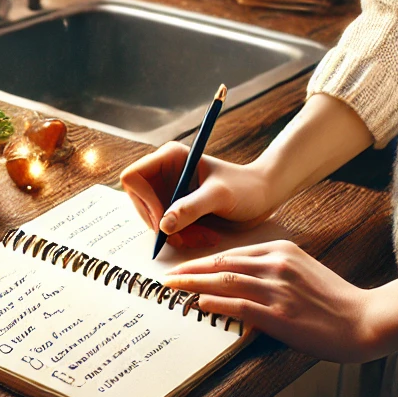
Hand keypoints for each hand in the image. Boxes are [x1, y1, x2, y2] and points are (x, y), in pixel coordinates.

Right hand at [120, 143, 279, 247]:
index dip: (144, 201)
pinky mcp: (176, 210)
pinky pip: (165, 230)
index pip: (134, 178)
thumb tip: (162, 225)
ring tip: (203, 237)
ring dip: (175, 235)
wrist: (263, 198)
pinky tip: (204, 237)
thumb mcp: (219, 196)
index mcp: (170, 158)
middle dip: (162, 224)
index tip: (164, 220)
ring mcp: (168, 193)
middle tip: (186, 237)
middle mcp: (164, 174)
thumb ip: (191, 208)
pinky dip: (182, 238)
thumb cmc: (246, 188)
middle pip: (140, 204)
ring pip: (152, 221)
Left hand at [162, 241, 383, 362]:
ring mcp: (277, 289)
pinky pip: (237, 305)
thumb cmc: (335, 301)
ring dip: (192, 284)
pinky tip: (197, 304)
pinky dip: (213, 303)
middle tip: (166, 277)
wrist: (365, 320)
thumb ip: (273, 270)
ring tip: (171, 290)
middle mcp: (276, 265)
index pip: (232, 253)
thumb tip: (238, 279)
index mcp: (282, 251)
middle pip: (221, 263)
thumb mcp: (303, 271)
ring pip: (223, 281)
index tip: (184, 267)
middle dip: (189, 270)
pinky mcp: (279, 315)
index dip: (203, 260)